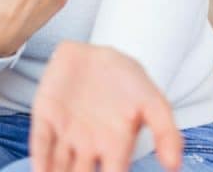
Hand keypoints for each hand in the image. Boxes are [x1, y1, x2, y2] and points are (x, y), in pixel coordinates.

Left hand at [31, 42, 182, 171]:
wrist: (102, 53)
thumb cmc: (130, 82)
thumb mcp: (154, 103)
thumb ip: (166, 133)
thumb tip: (173, 167)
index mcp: (115, 148)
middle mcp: (88, 146)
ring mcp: (65, 132)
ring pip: (57, 165)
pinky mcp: (46, 116)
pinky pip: (40, 141)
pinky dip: (39, 157)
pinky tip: (39, 170)